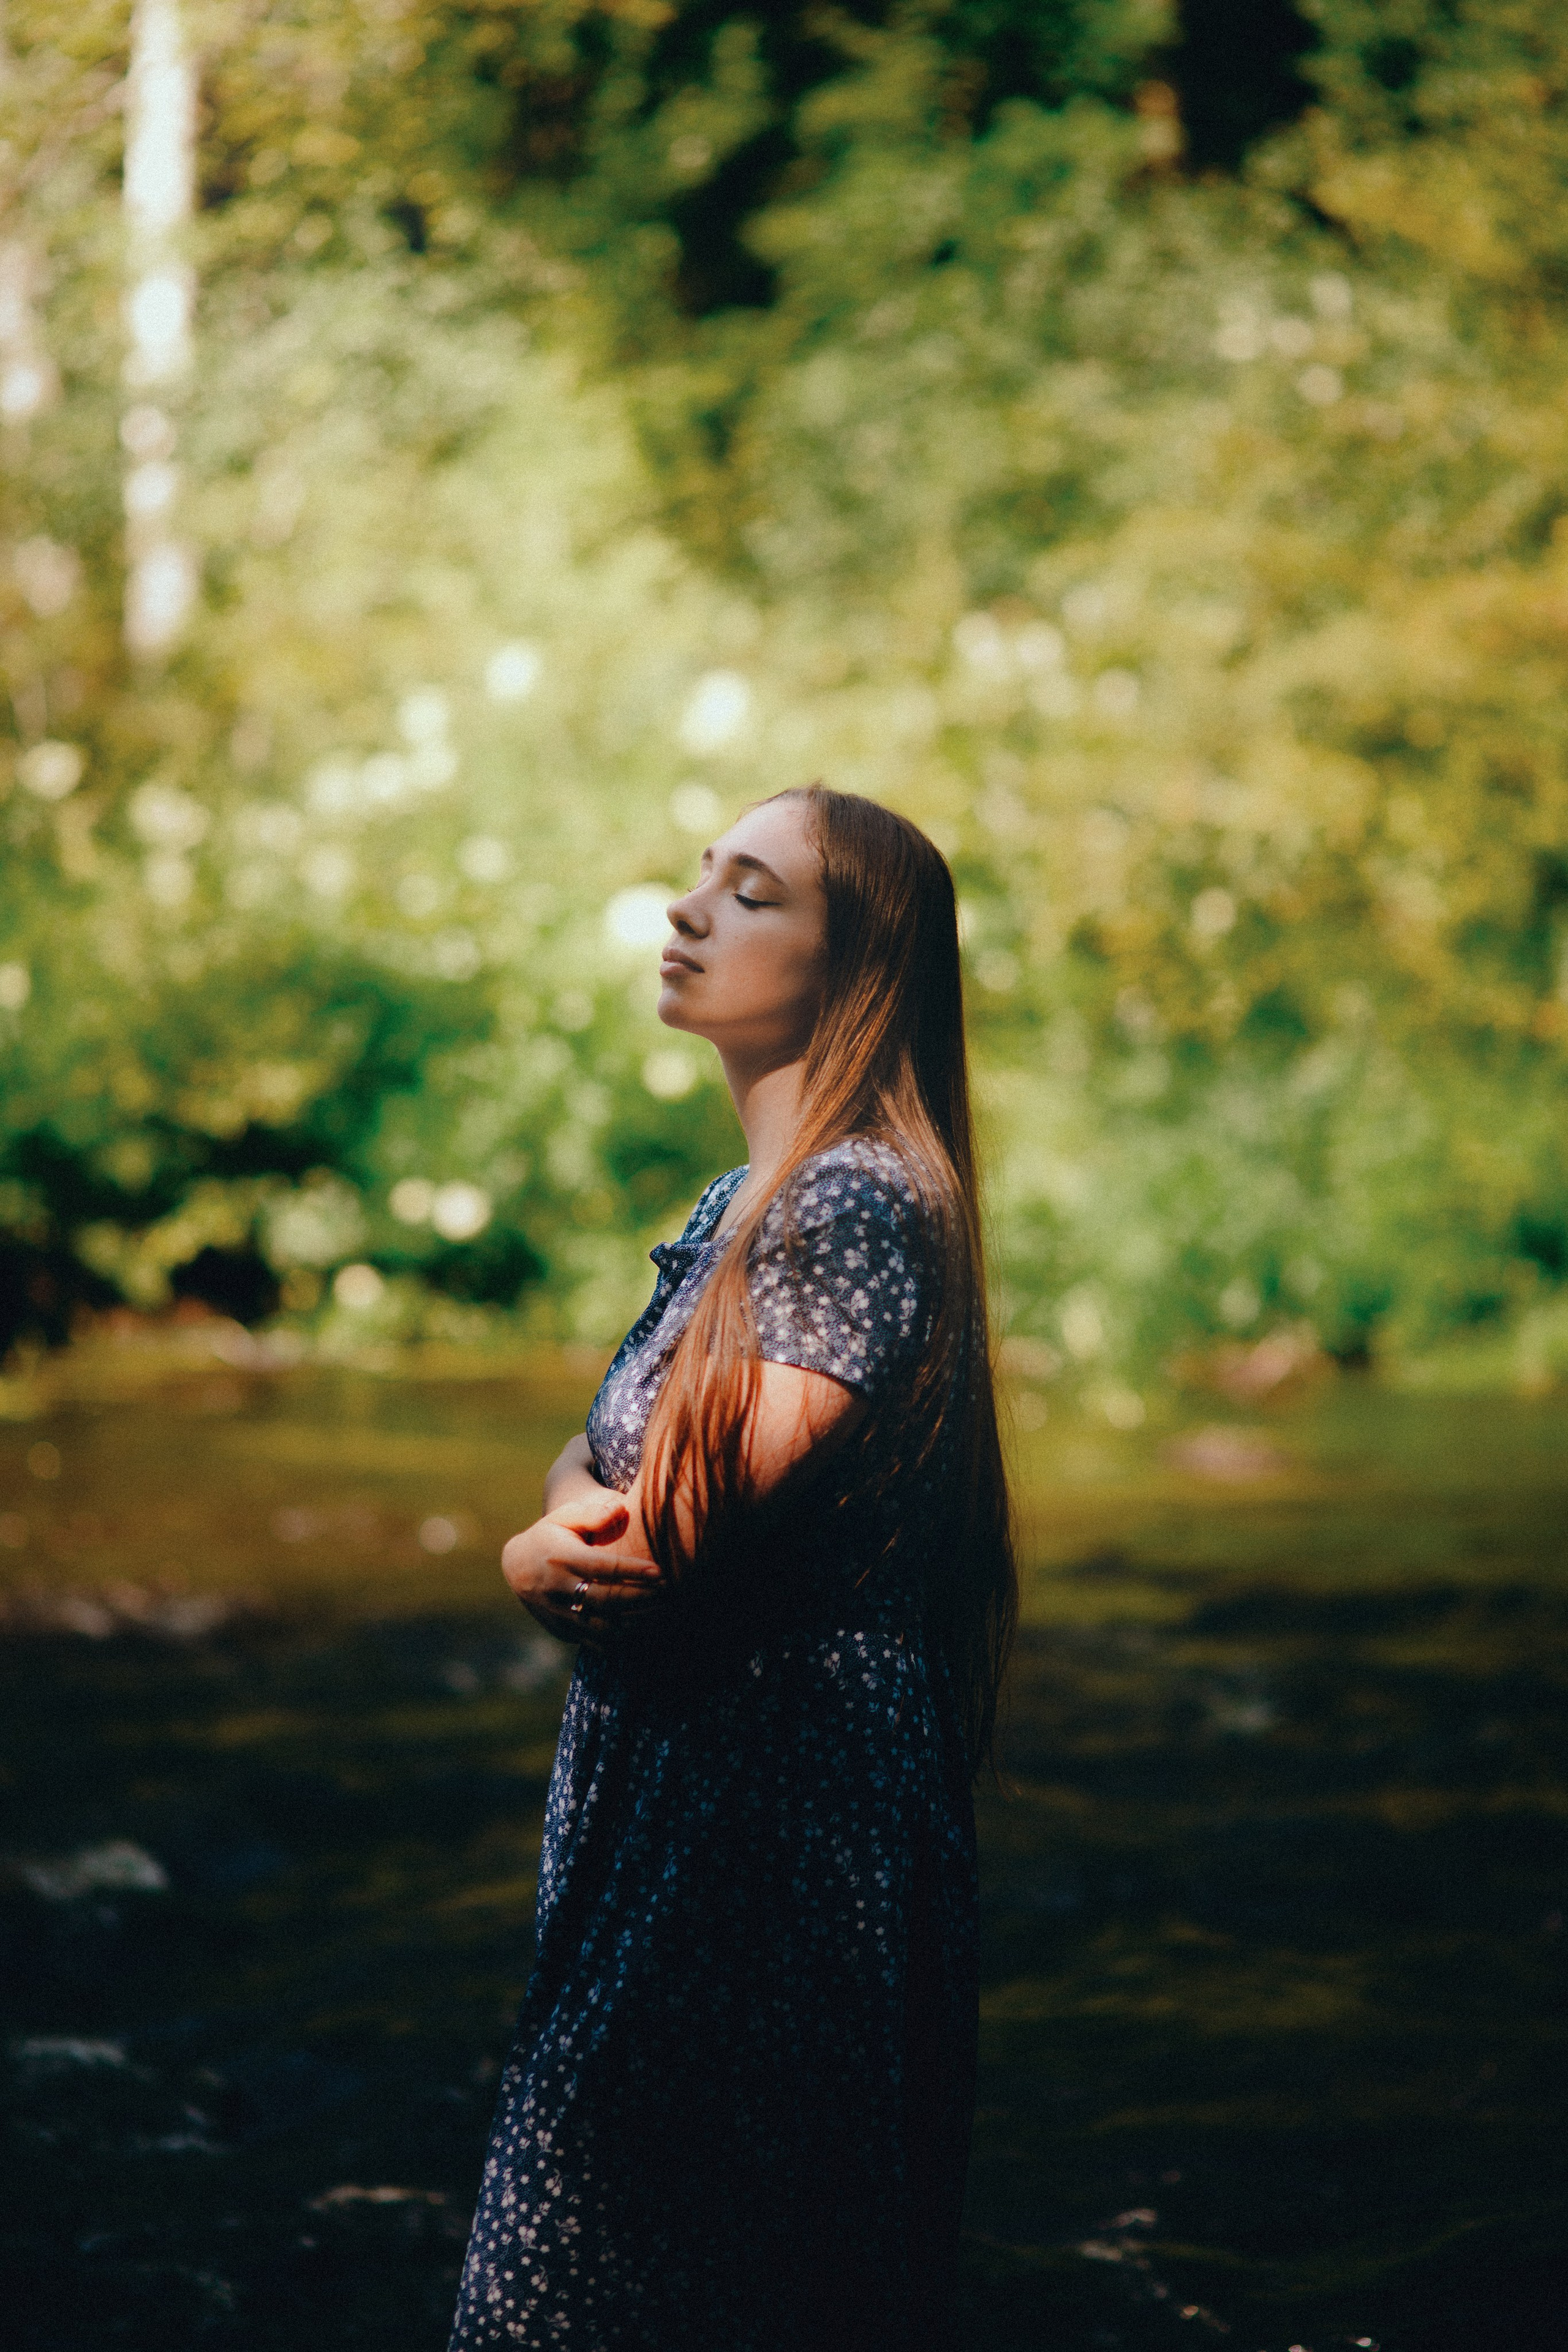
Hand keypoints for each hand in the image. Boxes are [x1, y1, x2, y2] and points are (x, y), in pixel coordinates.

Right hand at [501, 1484, 666, 1646]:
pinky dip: (622, 1642)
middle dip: (641, 1598)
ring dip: (636, 1623)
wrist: (517, 1566)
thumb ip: (592, 1514)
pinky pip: (595, 1643)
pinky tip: (645, 1631)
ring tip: (663, 1613)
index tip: (661, 1572)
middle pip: (605, 1599)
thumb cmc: (552, 1534)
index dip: (633, 1571)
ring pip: (602, 1628)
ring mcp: (558, 1614)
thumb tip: (619, 1509)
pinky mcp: (562, 1631)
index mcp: (560, 1558)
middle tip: (670, 1593)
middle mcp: (557, 1589)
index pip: (601, 1567)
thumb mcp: (565, 1516)